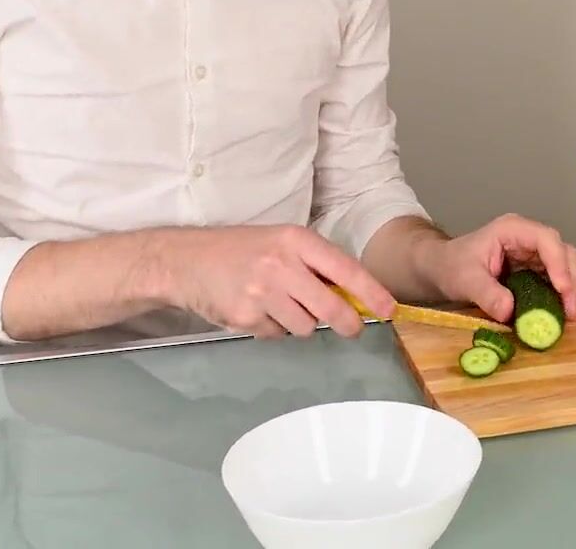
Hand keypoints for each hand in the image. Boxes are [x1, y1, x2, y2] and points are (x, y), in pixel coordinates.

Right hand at [157, 225, 393, 339]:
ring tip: (279, 304)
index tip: (390, 309)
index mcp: (296, 241)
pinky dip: (272, 328)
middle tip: (350, 327)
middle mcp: (282, 265)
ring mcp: (263, 293)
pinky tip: (256, 310)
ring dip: (300, 323)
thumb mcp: (281, 243)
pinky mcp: (246, 317)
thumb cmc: (240, 250)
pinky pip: (277, 334)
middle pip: (331, 308)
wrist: (186, 261)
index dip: (371, 293)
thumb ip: (315, 265)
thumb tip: (355, 295)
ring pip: (305, 327)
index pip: (345, 269)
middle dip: (346, 323)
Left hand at [416, 213, 575, 322]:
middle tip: (571, 311)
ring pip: (567, 264)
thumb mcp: (465, 281)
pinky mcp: (535, 268)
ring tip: (569, 315)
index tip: (563, 291)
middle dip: (572, 280)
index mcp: (513, 230)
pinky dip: (563, 294)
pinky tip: (561, 312)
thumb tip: (509, 311)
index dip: (559, 264)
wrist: (441, 269)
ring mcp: (534, 252)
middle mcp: (528, 237)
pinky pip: (557, 278)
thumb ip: (486, 294)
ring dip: (572, 288)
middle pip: (564, 251)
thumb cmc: (451, 267)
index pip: (546, 240)